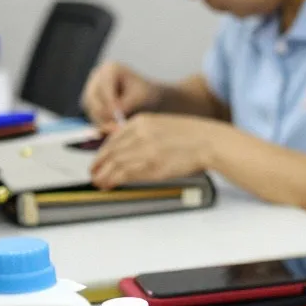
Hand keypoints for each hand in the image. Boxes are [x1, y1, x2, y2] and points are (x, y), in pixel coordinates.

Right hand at [82, 62, 162, 124]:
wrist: (147, 97)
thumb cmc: (146, 94)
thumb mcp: (139, 98)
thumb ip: (126, 105)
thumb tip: (112, 115)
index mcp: (111, 68)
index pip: (105, 85)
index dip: (109, 101)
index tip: (116, 115)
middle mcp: (96, 76)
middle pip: (93, 97)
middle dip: (103, 113)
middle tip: (113, 127)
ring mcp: (91, 88)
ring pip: (90, 107)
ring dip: (101, 120)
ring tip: (116, 130)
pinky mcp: (91, 101)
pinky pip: (92, 113)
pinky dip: (101, 122)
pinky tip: (112, 129)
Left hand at [90, 114, 223, 188]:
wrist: (210, 141)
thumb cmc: (194, 136)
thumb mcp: (164, 125)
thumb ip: (144, 132)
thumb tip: (128, 142)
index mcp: (142, 121)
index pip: (113, 138)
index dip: (103, 152)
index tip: (100, 160)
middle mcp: (139, 133)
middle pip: (110, 151)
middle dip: (99, 164)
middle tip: (94, 174)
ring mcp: (144, 149)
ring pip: (114, 163)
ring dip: (103, 175)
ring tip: (99, 182)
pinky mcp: (151, 164)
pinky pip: (125, 173)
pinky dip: (113, 180)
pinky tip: (109, 184)